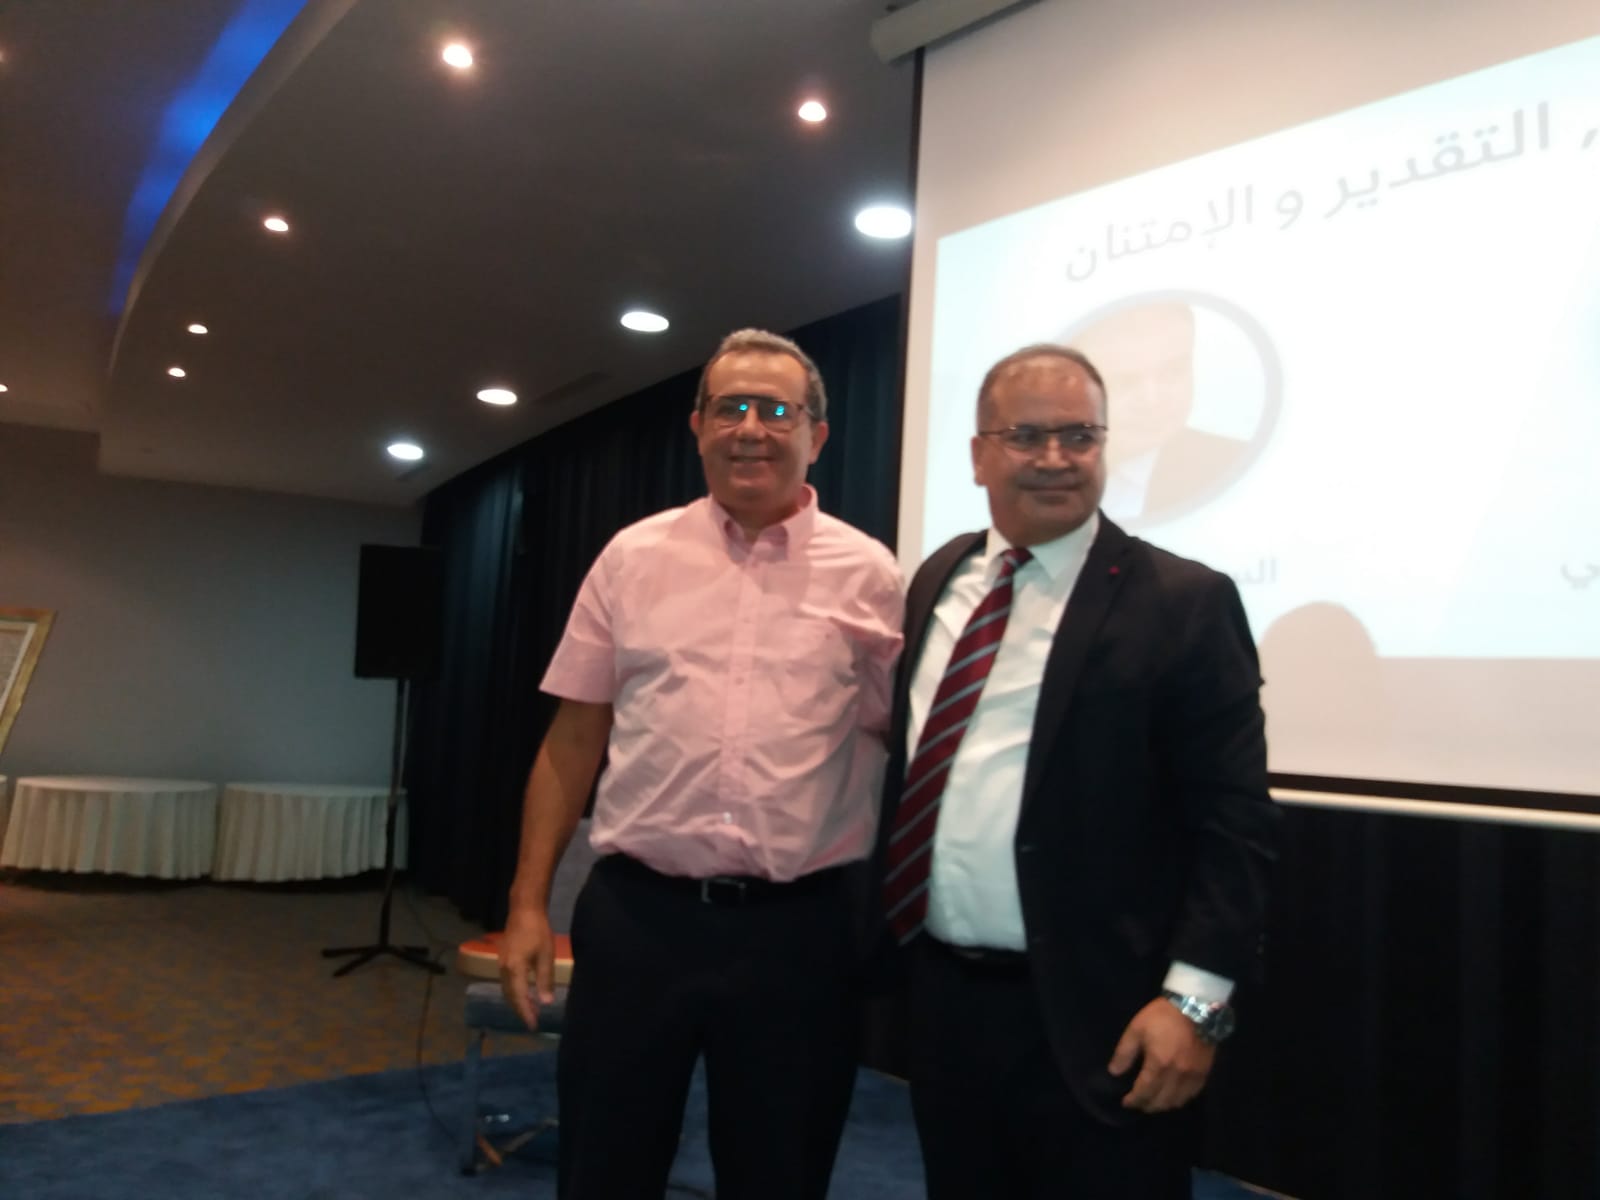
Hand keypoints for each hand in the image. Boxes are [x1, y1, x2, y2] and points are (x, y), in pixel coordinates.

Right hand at [497, 905, 555, 1030]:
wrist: (523, 910)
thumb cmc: (538, 931)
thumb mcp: (545, 955)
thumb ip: (545, 980)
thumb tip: (546, 1002)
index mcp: (514, 969)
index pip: (520, 998)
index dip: (526, 1013)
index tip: (533, 1026)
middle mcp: (504, 969)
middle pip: (510, 996)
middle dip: (521, 1010)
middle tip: (532, 1021)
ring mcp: (501, 964)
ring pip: (507, 989)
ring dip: (517, 1002)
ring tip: (530, 1010)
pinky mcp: (503, 959)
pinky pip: (507, 981)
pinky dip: (514, 991)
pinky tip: (524, 992)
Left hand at [1107, 998, 1215, 1112]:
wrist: (1195, 1006)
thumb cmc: (1162, 1016)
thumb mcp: (1136, 1029)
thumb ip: (1124, 1053)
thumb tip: (1114, 1072)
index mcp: (1158, 1064)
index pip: (1144, 1092)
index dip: (1133, 1100)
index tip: (1125, 1102)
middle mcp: (1176, 1075)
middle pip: (1161, 1101)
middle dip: (1147, 1105)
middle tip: (1138, 1104)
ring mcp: (1192, 1076)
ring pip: (1177, 1102)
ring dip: (1163, 1106)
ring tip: (1153, 1102)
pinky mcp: (1204, 1073)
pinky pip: (1191, 1095)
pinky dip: (1179, 1100)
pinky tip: (1172, 1096)